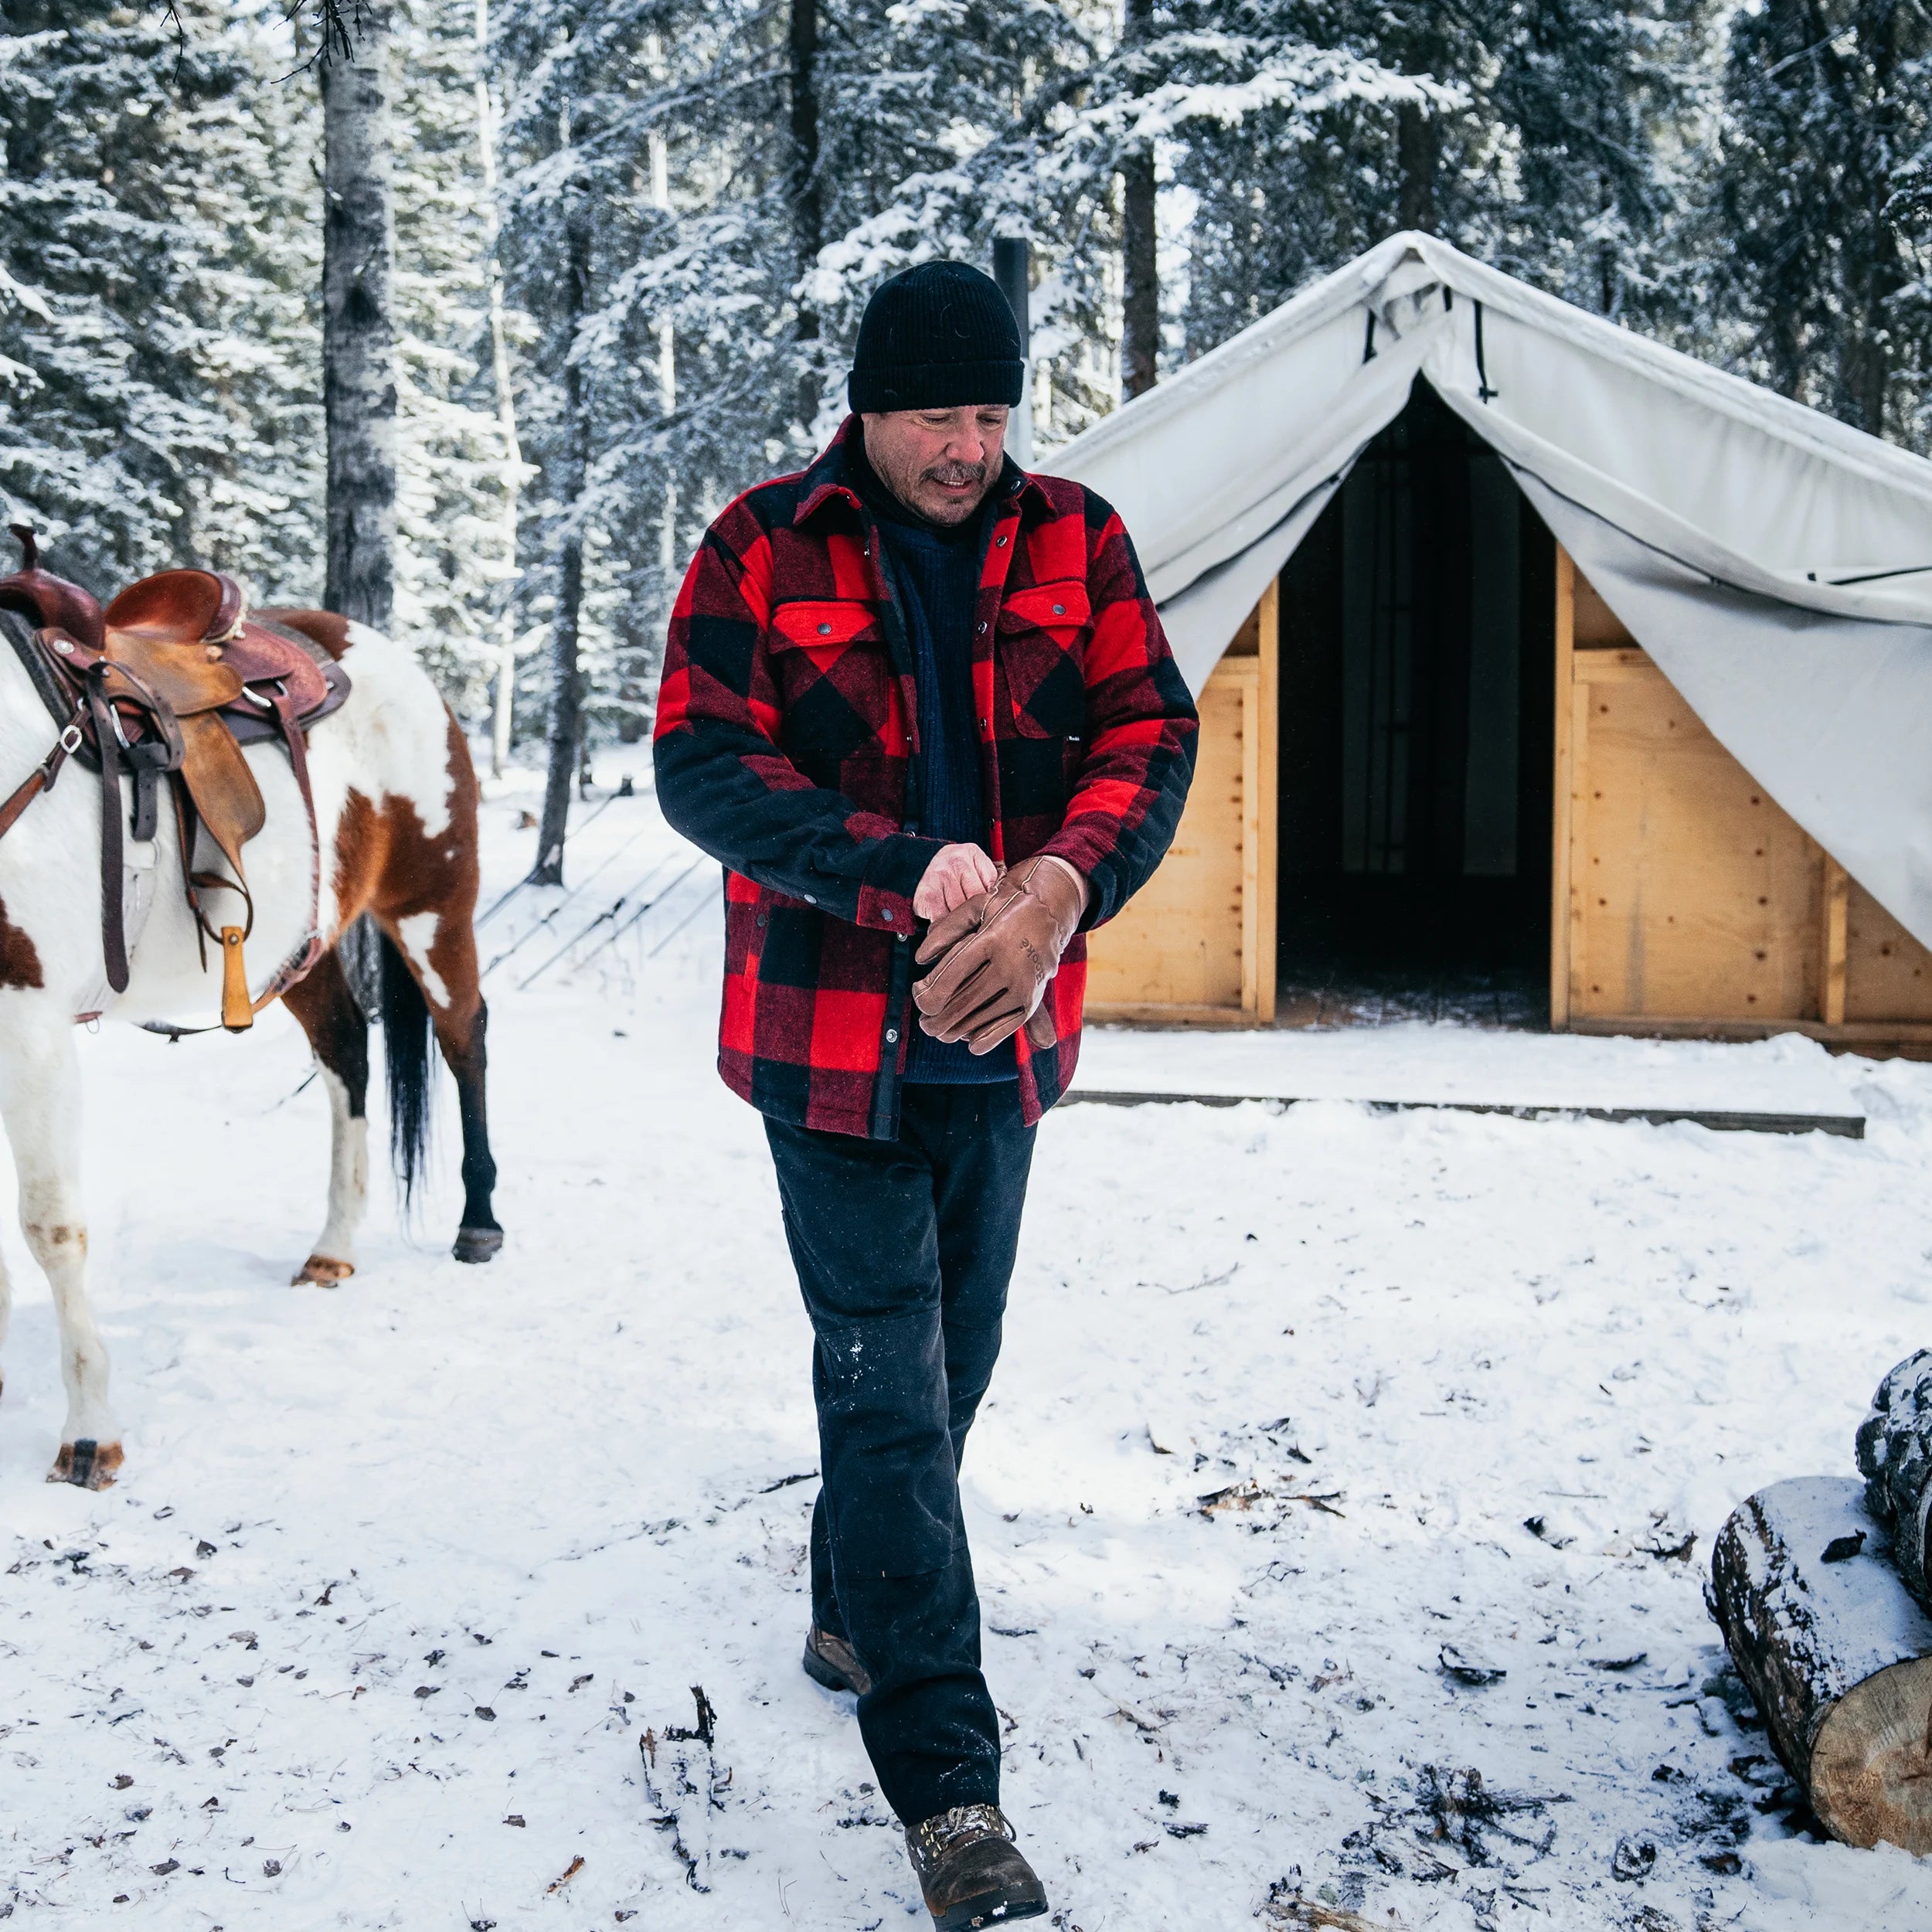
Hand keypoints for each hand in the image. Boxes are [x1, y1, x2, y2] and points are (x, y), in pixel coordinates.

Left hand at [913, 855, 1087, 1053]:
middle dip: (939, 1019)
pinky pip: (1008, 1026)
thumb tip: (921, 959)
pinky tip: (970, 1041)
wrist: (1050, 909)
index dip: (932, 994)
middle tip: (924, 1025)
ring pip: (983, 1017)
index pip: (954, 973)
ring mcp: (1024, 984)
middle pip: (966, 1001)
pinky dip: (988, 1038)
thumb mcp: (974, 906)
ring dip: (957, 1030)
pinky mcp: (1033, 998)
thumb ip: (945, 930)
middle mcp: (1010, 963)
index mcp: (991, 938)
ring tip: (940, 1033)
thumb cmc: (1004, 907)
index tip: (920, 1000)